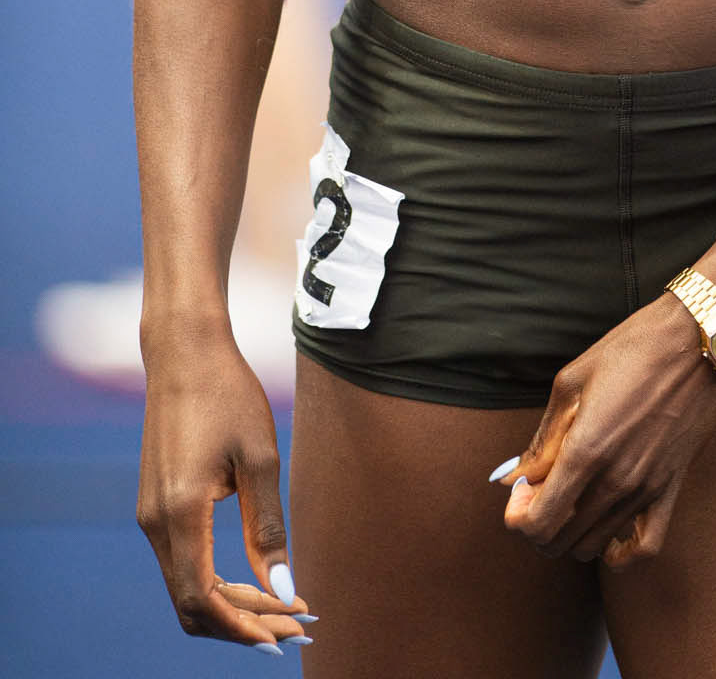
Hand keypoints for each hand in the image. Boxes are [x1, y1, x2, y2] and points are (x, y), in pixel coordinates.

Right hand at [137, 334, 314, 649]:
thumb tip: (284, 589)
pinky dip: (215, 581)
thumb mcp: (260, 457)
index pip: (203, 600)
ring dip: (231, 605)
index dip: (244, 625)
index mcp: (179, 512)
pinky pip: (181, 563)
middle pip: (192, 605)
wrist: (184, 350)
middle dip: (244, 622)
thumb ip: (267, 528)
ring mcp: (149, 516)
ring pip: (185, 587)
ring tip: (284, 606)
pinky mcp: (154, 506)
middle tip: (298, 624)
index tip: (288, 633)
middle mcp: (154, 523)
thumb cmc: (228, 393)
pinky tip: (253, 578)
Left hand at [496, 292, 715, 568]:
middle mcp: (615, 480)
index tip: (521, 487)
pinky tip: (608, 536)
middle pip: (559, 541)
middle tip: (539, 490)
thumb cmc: (633, 349)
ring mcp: (646, 489)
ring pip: (593, 547)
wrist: (699, 341)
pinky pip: (646, 548)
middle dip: (538, 523)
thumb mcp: (573, 381)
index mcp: (585, 450)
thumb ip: (543, 437)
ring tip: (571, 500)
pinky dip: (621, 554)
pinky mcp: (671, 489)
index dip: (518, 514)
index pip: (537, 522)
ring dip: (571, 533)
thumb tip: (518, 476)